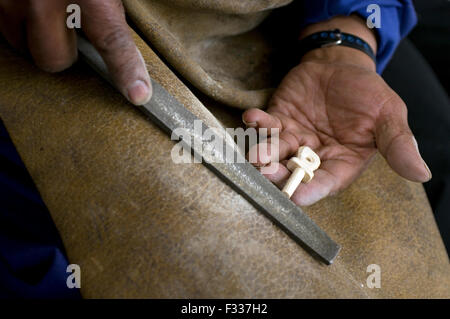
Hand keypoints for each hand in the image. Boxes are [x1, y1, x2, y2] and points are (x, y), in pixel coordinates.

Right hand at [0, 0, 150, 104]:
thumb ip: (110, 2)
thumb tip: (122, 25)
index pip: (113, 41)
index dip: (127, 71)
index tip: (138, 93)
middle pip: (54, 60)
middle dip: (63, 54)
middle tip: (70, 33)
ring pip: (24, 46)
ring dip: (37, 39)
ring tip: (47, 16)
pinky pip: (5, 28)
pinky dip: (18, 24)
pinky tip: (28, 6)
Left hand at [243, 45, 430, 205]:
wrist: (342, 66)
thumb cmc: (367, 94)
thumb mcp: (388, 116)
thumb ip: (397, 144)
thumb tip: (421, 174)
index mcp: (341, 163)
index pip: (325, 182)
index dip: (311, 190)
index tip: (297, 197)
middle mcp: (313, 156)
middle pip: (293, 172)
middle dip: (279, 175)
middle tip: (268, 173)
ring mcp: (293, 139)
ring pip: (275, 152)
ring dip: (263, 153)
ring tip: (256, 153)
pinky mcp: (278, 120)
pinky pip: (265, 125)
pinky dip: (257, 121)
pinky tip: (253, 116)